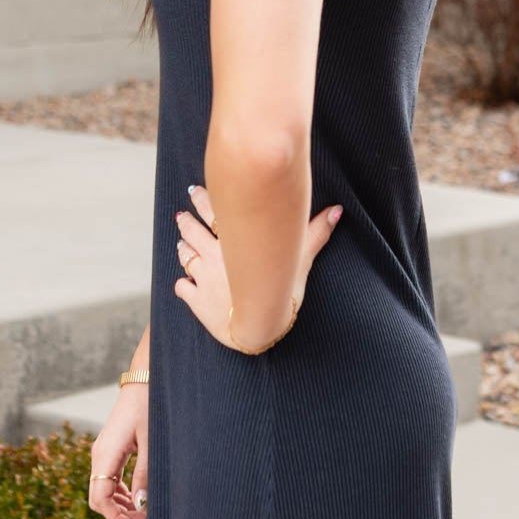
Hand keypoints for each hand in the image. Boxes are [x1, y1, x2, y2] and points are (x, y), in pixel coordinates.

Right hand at [86, 384, 148, 518]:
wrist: (146, 380)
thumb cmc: (151, 406)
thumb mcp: (152, 442)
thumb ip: (144, 474)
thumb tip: (140, 505)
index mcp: (105, 454)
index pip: (100, 498)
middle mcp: (99, 455)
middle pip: (98, 498)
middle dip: (118, 515)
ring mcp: (103, 452)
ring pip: (102, 490)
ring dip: (120, 506)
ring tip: (144, 514)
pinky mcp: (111, 450)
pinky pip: (109, 479)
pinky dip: (121, 493)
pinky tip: (138, 498)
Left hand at [173, 182, 342, 350]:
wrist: (259, 327)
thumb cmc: (282, 292)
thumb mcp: (301, 259)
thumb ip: (316, 233)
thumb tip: (338, 210)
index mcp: (235, 241)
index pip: (213, 211)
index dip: (203, 199)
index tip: (196, 191)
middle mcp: (214, 254)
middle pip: (192, 229)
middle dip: (186, 219)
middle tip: (182, 212)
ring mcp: (202, 277)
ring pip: (184, 255)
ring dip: (182, 247)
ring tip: (181, 242)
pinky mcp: (195, 300)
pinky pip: (182, 288)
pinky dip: (182, 284)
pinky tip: (184, 282)